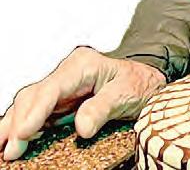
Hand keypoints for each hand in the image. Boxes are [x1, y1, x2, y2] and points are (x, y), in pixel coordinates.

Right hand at [0, 46, 165, 161]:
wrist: (147, 80)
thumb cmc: (139, 82)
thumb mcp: (127, 92)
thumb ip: (104, 106)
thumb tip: (82, 127)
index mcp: (82, 65)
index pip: (52, 88)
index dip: (35, 112)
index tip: (23, 133)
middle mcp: (67, 73)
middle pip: (34, 96)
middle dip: (18, 123)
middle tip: (11, 151)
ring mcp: (61, 87)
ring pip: (29, 103)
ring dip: (14, 126)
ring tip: (4, 150)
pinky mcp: (60, 101)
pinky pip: (36, 112)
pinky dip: (24, 126)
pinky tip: (16, 141)